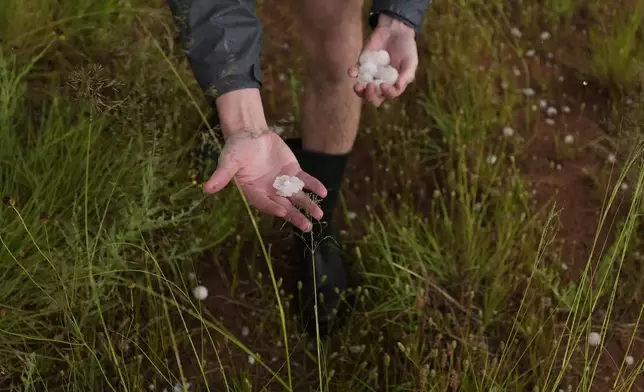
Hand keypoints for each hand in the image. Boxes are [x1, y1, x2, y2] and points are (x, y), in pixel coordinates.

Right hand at [203, 129, 326, 231]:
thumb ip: (222, 175)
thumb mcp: (228, 160)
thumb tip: (206, 188)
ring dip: (308, 205)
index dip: (274, 208)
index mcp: (254, 191)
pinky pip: (305, 181)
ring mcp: (283, 182)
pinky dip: (314, 186)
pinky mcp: (293, 172)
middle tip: (307, 227)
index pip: (265, 203)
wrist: (250, 133)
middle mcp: (270, 191)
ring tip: (319, 214)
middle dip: (295, 216)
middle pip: (284, 206)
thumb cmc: (236, 148)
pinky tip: (323, 192)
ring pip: (297, 197)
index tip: (283, 212)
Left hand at [348, 13, 418, 106]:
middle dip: (370, 96)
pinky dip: (352, 73)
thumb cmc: (406, 48)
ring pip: (362, 90)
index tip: (384, 84)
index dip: (386, 93)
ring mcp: (370, 75)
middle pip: (374, 98)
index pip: (388, 95)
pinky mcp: (362, 65)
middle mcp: (381, 83)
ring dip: (359, 91)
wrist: (395, 31)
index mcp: (393, 85)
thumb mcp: (411, 61)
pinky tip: (352, 71)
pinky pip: (355, 73)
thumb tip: (398, 87)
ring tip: (358, 86)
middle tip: (370, 86)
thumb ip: (407, 74)